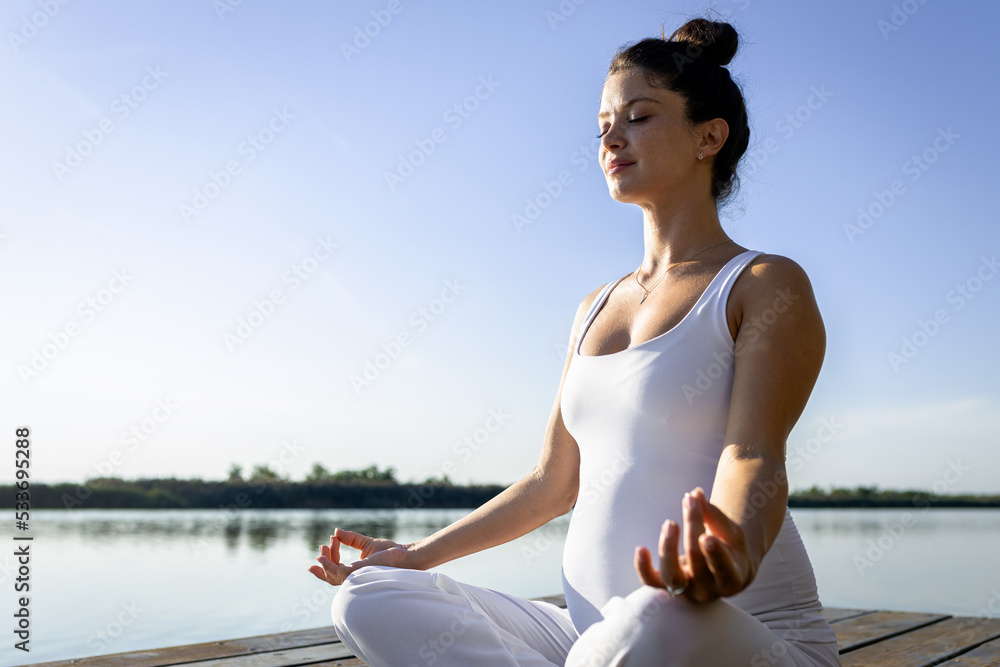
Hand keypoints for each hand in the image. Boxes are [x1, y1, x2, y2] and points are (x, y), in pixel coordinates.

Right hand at [307, 527, 415, 586]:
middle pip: (330, 575)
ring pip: (332, 573)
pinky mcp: (357, 573)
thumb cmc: (389, 552)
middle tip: (321, 548)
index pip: (336, 570)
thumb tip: (336, 531)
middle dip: (323, 563)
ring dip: (325, 560)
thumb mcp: (365, 543)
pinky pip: (337, 572)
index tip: (327, 543)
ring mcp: (354, 577)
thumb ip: (351, 539)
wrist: (403, 555)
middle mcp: (354, 578)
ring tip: (324, 547)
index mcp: (355, 572)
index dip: (327, 560)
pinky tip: (322, 558)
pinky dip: (328, 565)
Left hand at [634, 486, 753, 602]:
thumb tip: (696, 494)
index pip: (722, 568)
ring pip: (671, 576)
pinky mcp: (667, 586)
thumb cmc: (729, 548)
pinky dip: (643, 567)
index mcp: (731, 579)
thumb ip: (714, 516)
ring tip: (671, 523)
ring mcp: (686, 591)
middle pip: (696, 561)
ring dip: (668, 547)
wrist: (722, 571)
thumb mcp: (731, 533)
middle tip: (690, 502)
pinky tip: (641, 549)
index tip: (706, 536)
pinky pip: (651, 580)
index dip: (714, 554)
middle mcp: (708, 591)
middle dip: (693, 527)